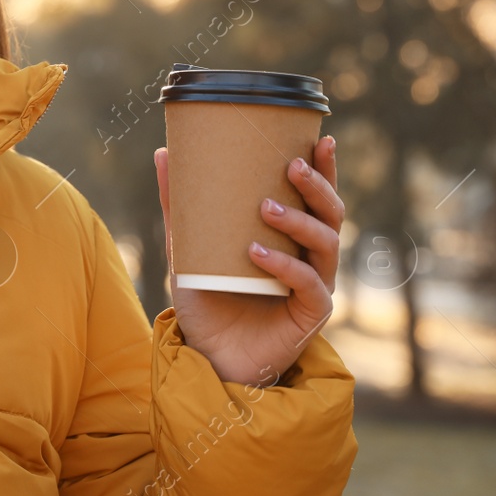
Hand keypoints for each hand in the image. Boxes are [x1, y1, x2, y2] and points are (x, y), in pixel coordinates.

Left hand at [154, 135, 342, 386]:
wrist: (208, 356)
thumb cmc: (207, 300)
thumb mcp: (188, 248)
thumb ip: (179, 205)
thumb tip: (164, 153)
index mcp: (293, 238)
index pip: (317, 198)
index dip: (325, 169)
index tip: (321, 139)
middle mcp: (311, 259)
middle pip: (331, 215)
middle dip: (317, 187)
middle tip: (290, 166)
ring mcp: (315, 287)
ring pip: (327, 245)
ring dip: (299, 222)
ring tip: (267, 208)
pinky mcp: (310, 316)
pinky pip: (309, 286)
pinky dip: (284, 265)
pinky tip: (257, 253)